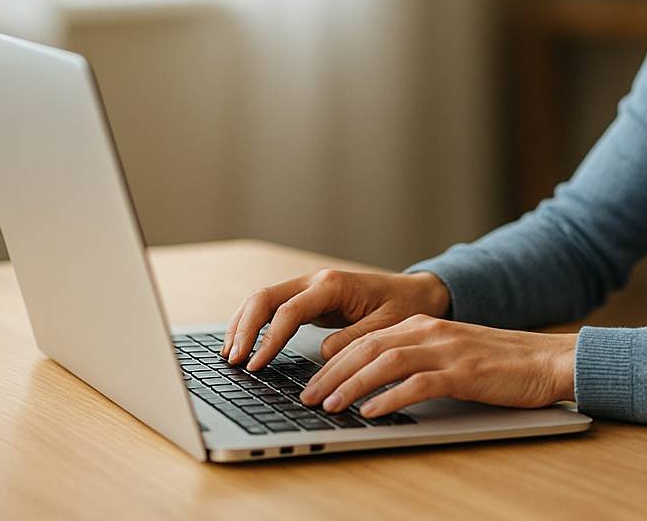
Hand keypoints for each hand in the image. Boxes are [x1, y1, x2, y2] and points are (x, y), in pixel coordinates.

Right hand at [221, 267, 451, 369]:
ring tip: (230, 355)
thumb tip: (323, 355)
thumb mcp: (386, 327)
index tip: (255, 365)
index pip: (289, 311)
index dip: (268, 339)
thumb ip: (354, 339)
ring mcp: (309, 286)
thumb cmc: (404, 307)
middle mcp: (316, 280)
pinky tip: (243, 344)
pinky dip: (253, 324)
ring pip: (263, 300)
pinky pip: (272, 307)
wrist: (416, 293)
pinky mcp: (308, 298)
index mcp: (333, 284)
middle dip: (244, 329)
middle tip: (233, 362)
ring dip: (242, 325)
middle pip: (265, 298)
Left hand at [297, 315, 578, 417]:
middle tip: (307, 398)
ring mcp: (448, 350)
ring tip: (330, 406)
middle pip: (368, 348)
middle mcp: (431, 331)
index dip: (334, 362)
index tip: (311, 383)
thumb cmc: (501, 363)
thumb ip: (418, 360)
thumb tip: (376, 384)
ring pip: (386, 363)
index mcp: (425, 324)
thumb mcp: (452, 353)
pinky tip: (371, 412)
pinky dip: (390, 398)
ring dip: (352, 385)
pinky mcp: (464, 372)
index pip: (366, 339)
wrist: (547, 360)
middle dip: (332, 374)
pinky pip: (418, 383)